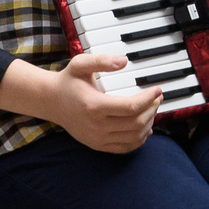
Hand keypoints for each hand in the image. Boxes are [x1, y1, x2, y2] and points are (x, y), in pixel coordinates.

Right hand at [2, 52, 159, 152]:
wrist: (51, 101)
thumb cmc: (68, 81)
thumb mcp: (80, 64)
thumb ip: (102, 61)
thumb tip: (124, 61)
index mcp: (94, 106)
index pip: (131, 107)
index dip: (149, 99)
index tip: (157, 90)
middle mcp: (96, 126)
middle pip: (136, 123)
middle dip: (152, 109)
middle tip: (156, 98)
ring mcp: (97, 138)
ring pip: (134, 136)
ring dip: (149, 123)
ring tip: (151, 110)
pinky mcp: (98, 145)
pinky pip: (125, 147)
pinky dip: (139, 139)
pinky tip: (145, 128)